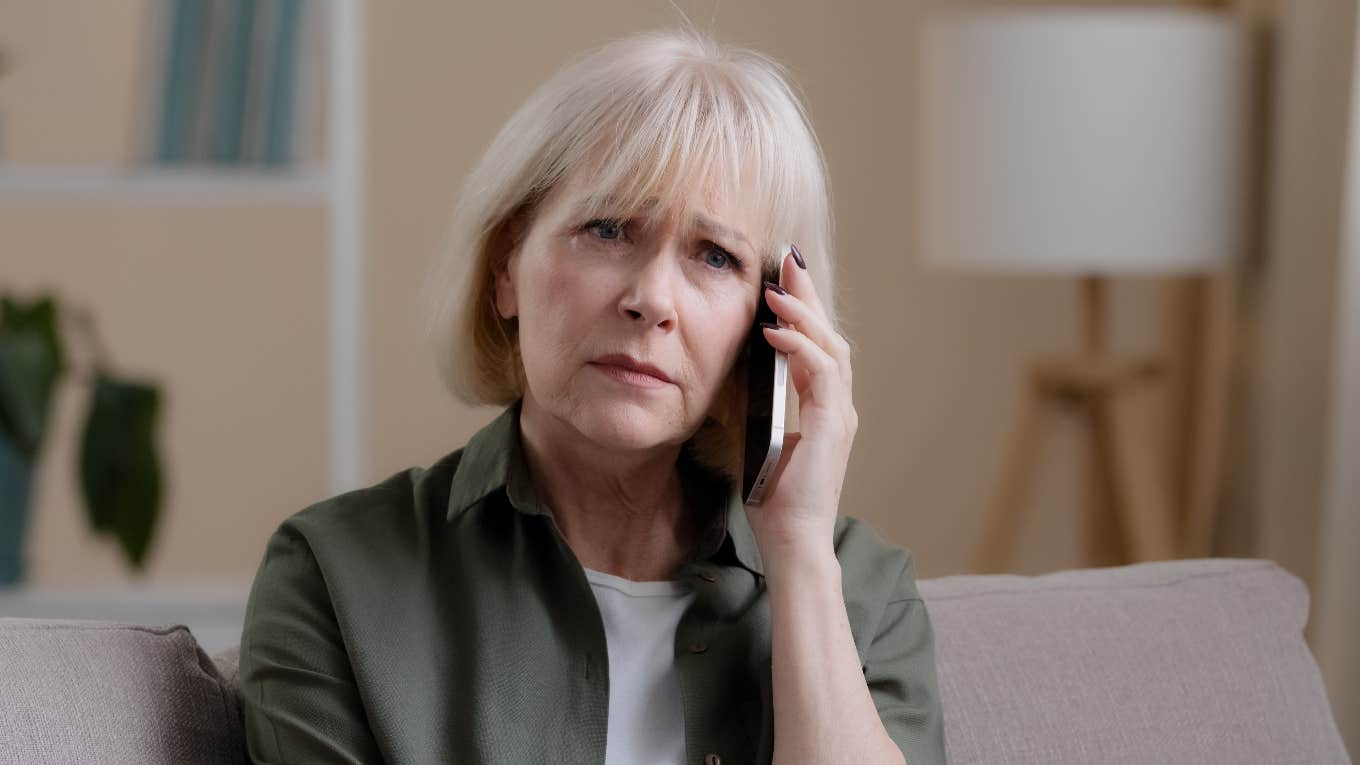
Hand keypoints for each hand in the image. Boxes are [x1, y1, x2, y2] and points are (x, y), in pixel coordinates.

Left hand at [743, 245, 857, 559]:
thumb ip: (763, 408)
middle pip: (830, 335)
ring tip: (777, 288)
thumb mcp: (764, 441)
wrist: (794, 541)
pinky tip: (774, 332)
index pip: (817, 346)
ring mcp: (840, 415)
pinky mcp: (833, 426)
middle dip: (808, 296)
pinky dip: (800, 346)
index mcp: (823, 408)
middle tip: (787, 262)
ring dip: (803, 314)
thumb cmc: (776, 500)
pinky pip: (822, 371)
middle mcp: (838, 406)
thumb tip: (741, 377)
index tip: (781, 281)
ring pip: (831, 346)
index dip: (802, 311)